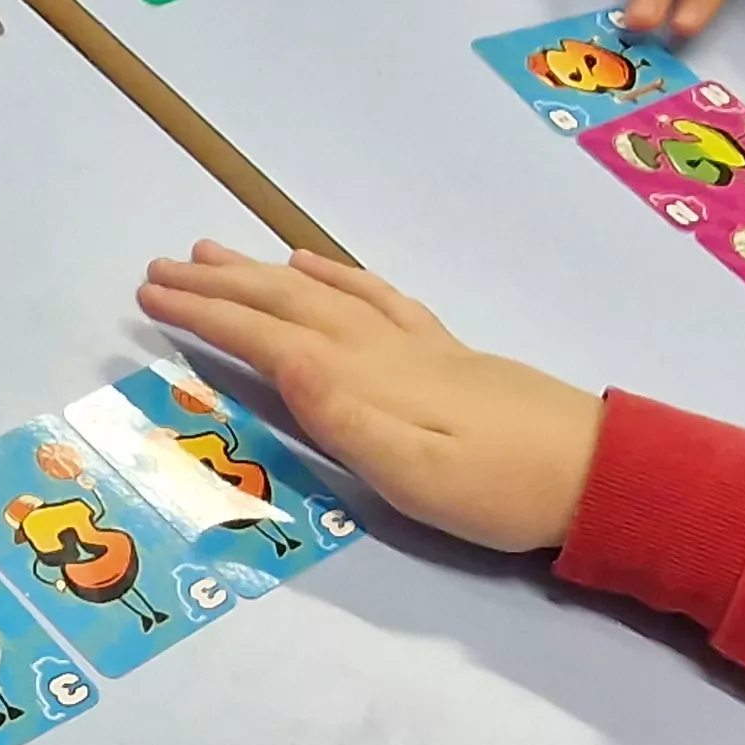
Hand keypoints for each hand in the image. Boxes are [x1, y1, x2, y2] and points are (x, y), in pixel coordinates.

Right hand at [137, 243, 607, 553]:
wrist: (596, 475)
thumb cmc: (499, 492)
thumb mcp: (415, 476)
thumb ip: (345, 423)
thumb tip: (283, 366)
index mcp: (363, 381)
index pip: (268, 337)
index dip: (207, 316)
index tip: (148, 297)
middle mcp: (380, 348)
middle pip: (285, 304)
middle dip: (217, 286)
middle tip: (156, 270)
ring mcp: (414, 344)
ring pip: (321, 292)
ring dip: (262, 272)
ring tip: (212, 252)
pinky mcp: (442, 351)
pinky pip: (372, 296)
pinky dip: (334, 274)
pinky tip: (313, 264)